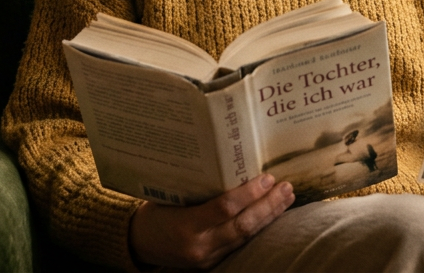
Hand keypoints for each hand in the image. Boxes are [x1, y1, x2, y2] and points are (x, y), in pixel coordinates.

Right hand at [129, 173, 293, 268]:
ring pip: (246, 238)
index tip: (267, 178)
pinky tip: (271, 215)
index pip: (224, 208)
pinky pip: (240, 245)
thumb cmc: (154, 210)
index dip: (249, 193)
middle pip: (243, 226)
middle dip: (268, 206)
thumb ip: (200, 186)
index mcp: (185, 225)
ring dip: (269, 217)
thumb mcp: (171, 194)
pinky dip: (258, 229)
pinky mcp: (212, 264)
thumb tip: (232, 161)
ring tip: (285, 199)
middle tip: (286, 187)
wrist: (138, 242)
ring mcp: (207, 258)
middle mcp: (199, 246)